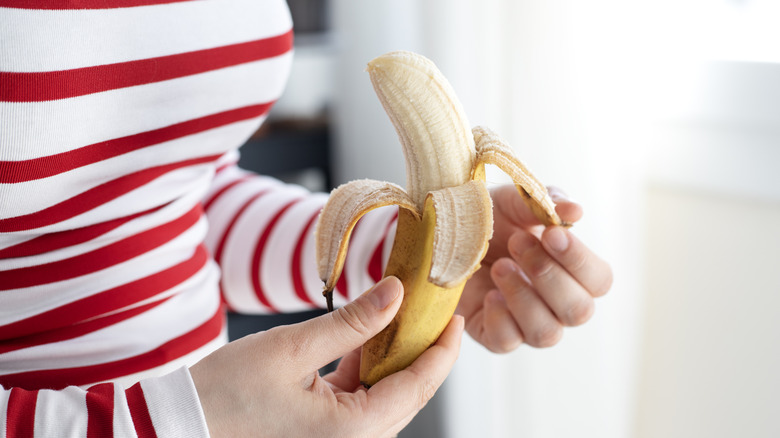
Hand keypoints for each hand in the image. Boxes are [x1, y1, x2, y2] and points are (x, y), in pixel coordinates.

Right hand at [190, 277, 463, 437]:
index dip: (442, 349)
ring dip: (392, 356)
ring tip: (397, 313)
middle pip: (407, 393)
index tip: (452, 316)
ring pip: (385, 395)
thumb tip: (395, 292)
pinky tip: (365, 335)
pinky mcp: (323, 431)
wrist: (182, 425)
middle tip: (429, 308)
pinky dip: (365, 367)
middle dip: (421, 349)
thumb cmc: (225, 395)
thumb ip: (352, 322)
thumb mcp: (293, 348)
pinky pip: (360, 398)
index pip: (418, 386)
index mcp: (352, 431)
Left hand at [457, 185, 611, 352]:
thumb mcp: (514, 202)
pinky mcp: (495, 336)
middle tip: (517, 242)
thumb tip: (575, 210)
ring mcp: (528, 325)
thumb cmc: (490, 218)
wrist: (444, 233)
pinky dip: (499, 317)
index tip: (551, 234)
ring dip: (523, 295)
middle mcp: (558, 305)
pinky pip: (508, 342)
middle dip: (548, 274)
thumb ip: (545, 203)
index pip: (599, 280)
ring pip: (547, 333)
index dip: (580, 260)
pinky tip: (488, 293)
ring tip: (499, 265)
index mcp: (574, 273)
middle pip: (579, 311)